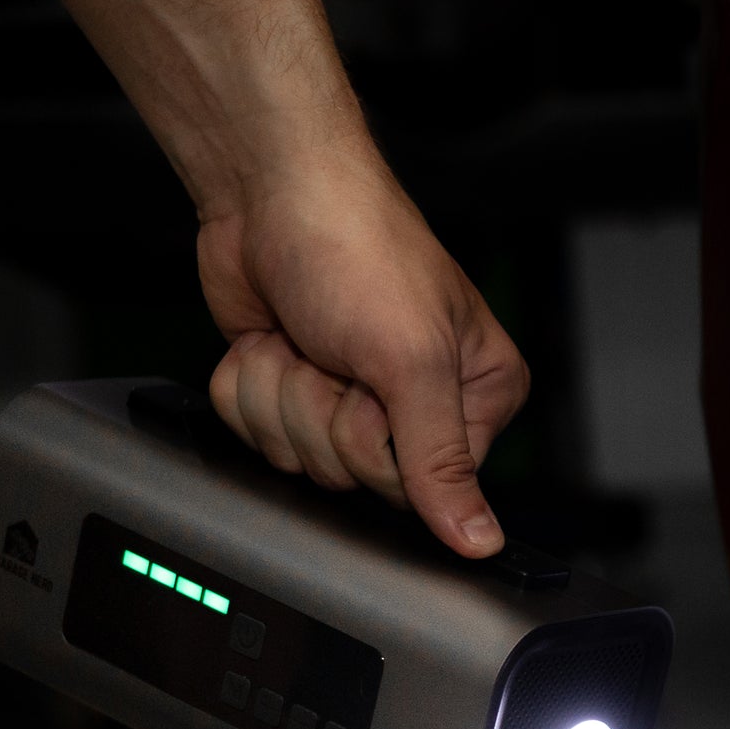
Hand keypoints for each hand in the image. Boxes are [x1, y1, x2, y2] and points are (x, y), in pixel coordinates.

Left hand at [198, 153, 529, 556]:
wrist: (268, 185)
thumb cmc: (356, 243)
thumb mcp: (414, 362)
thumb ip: (443, 463)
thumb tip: (480, 543)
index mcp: (476, 398)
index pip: (424, 488)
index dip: (380, 446)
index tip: (375, 390)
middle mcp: (418, 407)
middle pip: (357, 478)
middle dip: (325, 414)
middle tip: (336, 354)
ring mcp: (349, 402)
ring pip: (299, 460)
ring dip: (284, 394)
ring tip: (305, 338)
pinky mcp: (292, 392)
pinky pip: (255, 434)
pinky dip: (249, 385)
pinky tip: (275, 339)